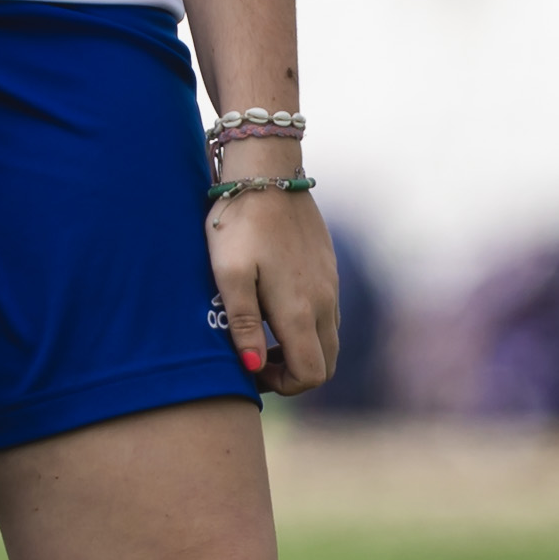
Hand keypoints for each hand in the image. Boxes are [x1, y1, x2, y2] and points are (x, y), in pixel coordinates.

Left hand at [208, 175, 337, 395]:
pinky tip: (273, 304)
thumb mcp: (229, 275)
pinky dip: (307, 326)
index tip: (251, 369)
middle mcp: (324, 302)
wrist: (266, 174)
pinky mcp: (327, 268)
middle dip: (294, 373)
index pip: (312, 375)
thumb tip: (251, 368)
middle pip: (326, 364)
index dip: (283, 385)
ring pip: (329, 339)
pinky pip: (328, 313)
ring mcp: (330, 285)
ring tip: (260, 332)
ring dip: (300, 349)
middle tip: (256, 356)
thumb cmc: (239, 225)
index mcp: (300, 310)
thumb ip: (243, 325)